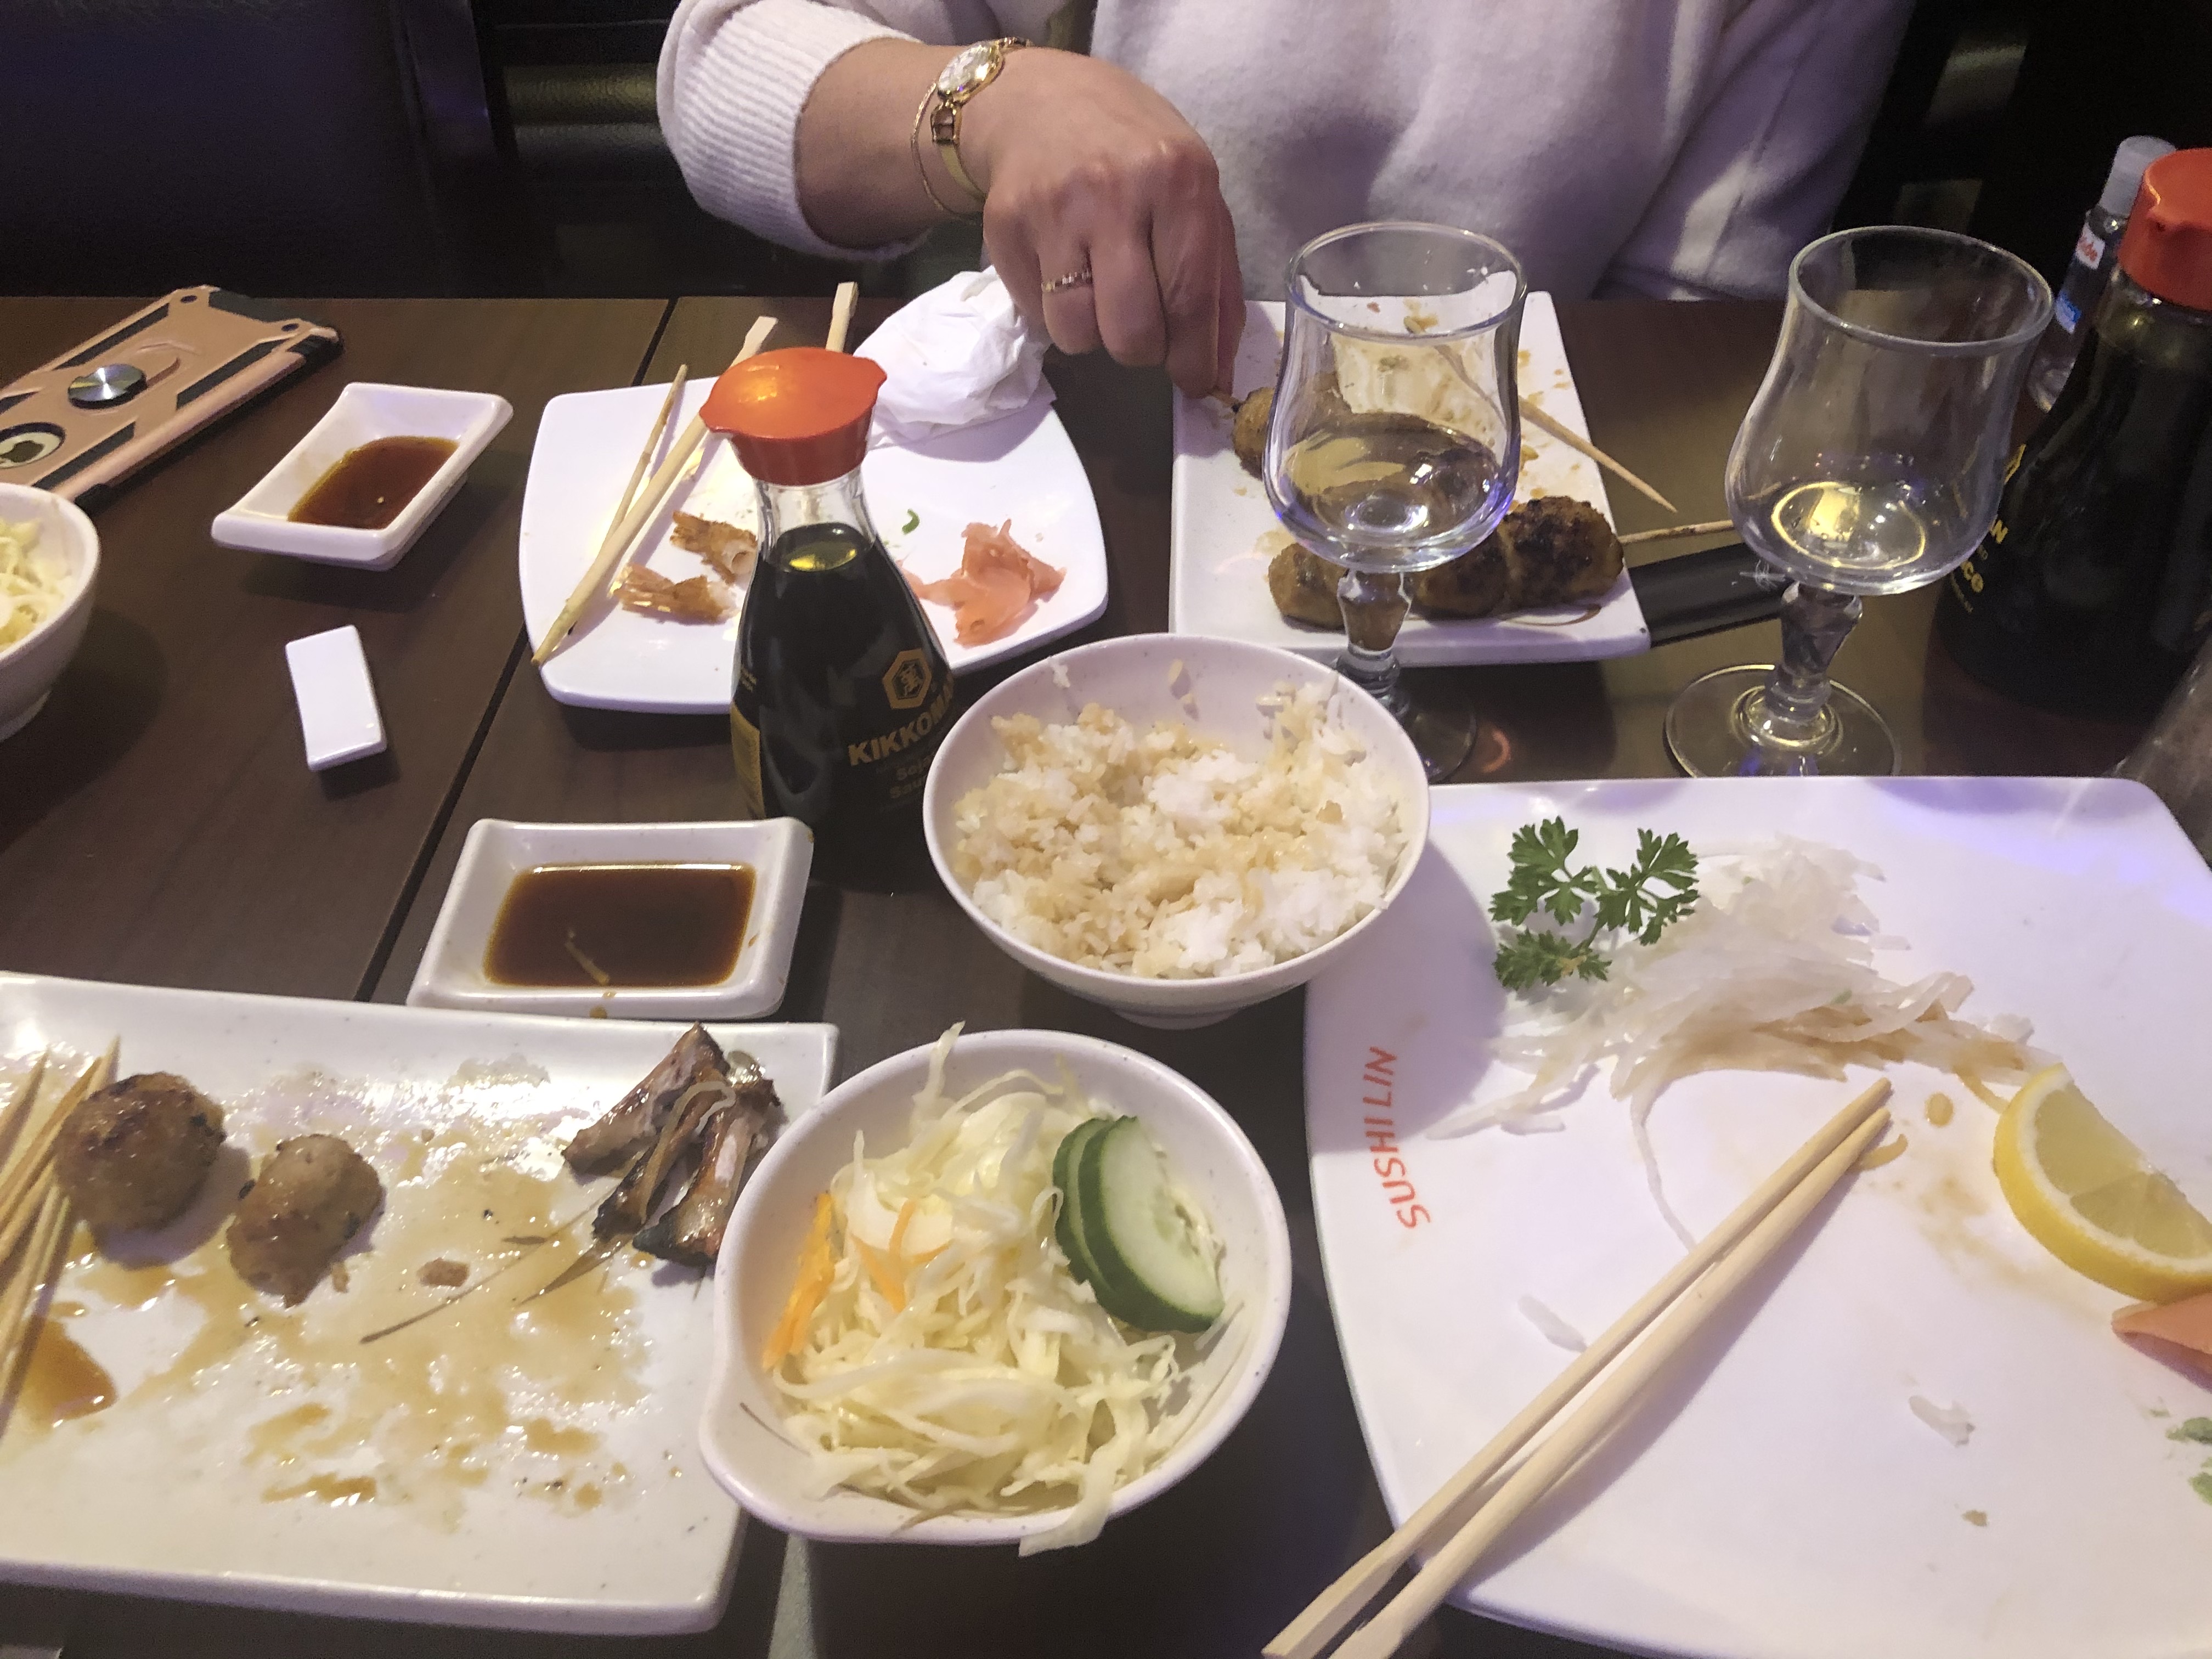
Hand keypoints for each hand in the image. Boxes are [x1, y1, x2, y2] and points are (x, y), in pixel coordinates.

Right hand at [962, 49, 1242, 396]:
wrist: (1040, 102)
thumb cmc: (1134, 152)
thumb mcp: (1193, 192)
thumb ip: (1216, 278)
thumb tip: (1217, 368)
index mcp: (1177, 180)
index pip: (1189, 299)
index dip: (1194, 357)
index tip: (1194, 381)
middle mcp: (1114, 193)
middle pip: (1131, 331)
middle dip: (1142, 350)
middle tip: (1143, 330)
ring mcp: (1052, 211)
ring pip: (1077, 334)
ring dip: (1094, 335)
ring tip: (1100, 296)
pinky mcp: (1005, 229)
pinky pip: (1036, 315)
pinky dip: (1055, 312)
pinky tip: (1063, 271)